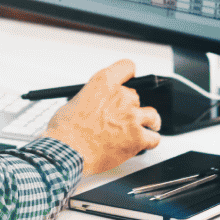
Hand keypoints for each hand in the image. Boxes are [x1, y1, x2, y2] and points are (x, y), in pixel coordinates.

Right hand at [41, 59, 160, 174]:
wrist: (67, 152)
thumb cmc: (65, 131)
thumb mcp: (74, 102)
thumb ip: (91, 99)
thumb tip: (93, 106)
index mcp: (104, 83)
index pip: (126, 67)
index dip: (128, 74)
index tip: (128, 80)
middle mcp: (121, 96)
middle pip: (135, 96)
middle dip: (129, 107)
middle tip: (119, 118)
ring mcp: (132, 116)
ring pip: (152, 115)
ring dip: (147, 121)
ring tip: (141, 128)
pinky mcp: (138, 137)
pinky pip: (154, 138)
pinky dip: (149, 141)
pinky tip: (143, 143)